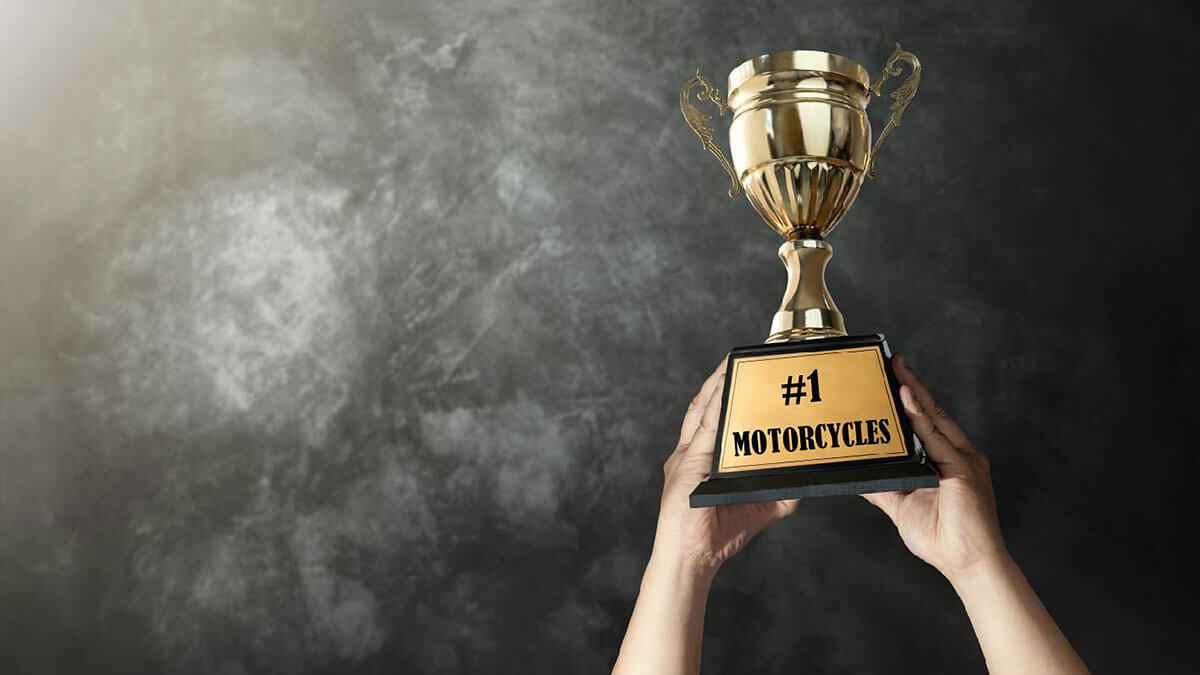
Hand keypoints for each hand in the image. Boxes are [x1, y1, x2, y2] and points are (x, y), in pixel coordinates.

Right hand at [655, 359, 797, 575]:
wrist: (692, 560)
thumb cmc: (718, 535)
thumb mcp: (759, 506)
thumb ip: (780, 489)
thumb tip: (807, 477)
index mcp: (702, 457)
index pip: (714, 415)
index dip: (726, 390)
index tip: (743, 370)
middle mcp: (690, 451)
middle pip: (704, 404)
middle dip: (721, 378)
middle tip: (740, 357)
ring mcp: (685, 457)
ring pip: (702, 410)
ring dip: (718, 385)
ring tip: (734, 364)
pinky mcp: (686, 467)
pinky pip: (703, 430)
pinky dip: (714, 409)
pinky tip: (726, 393)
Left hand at [863, 354, 1008, 581]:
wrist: (967, 564)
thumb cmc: (941, 537)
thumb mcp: (902, 504)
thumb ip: (883, 486)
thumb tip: (859, 475)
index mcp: (947, 458)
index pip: (926, 419)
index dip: (911, 395)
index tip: (893, 374)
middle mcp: (959, 453)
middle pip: (931, 411)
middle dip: (911, 383)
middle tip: (891, 360)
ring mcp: (964, 460)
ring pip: (934, 418)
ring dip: (914, 392)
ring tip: (896, 370)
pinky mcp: (964, 471)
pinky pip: (938, 439)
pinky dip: (921, 417)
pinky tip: (908, 398)